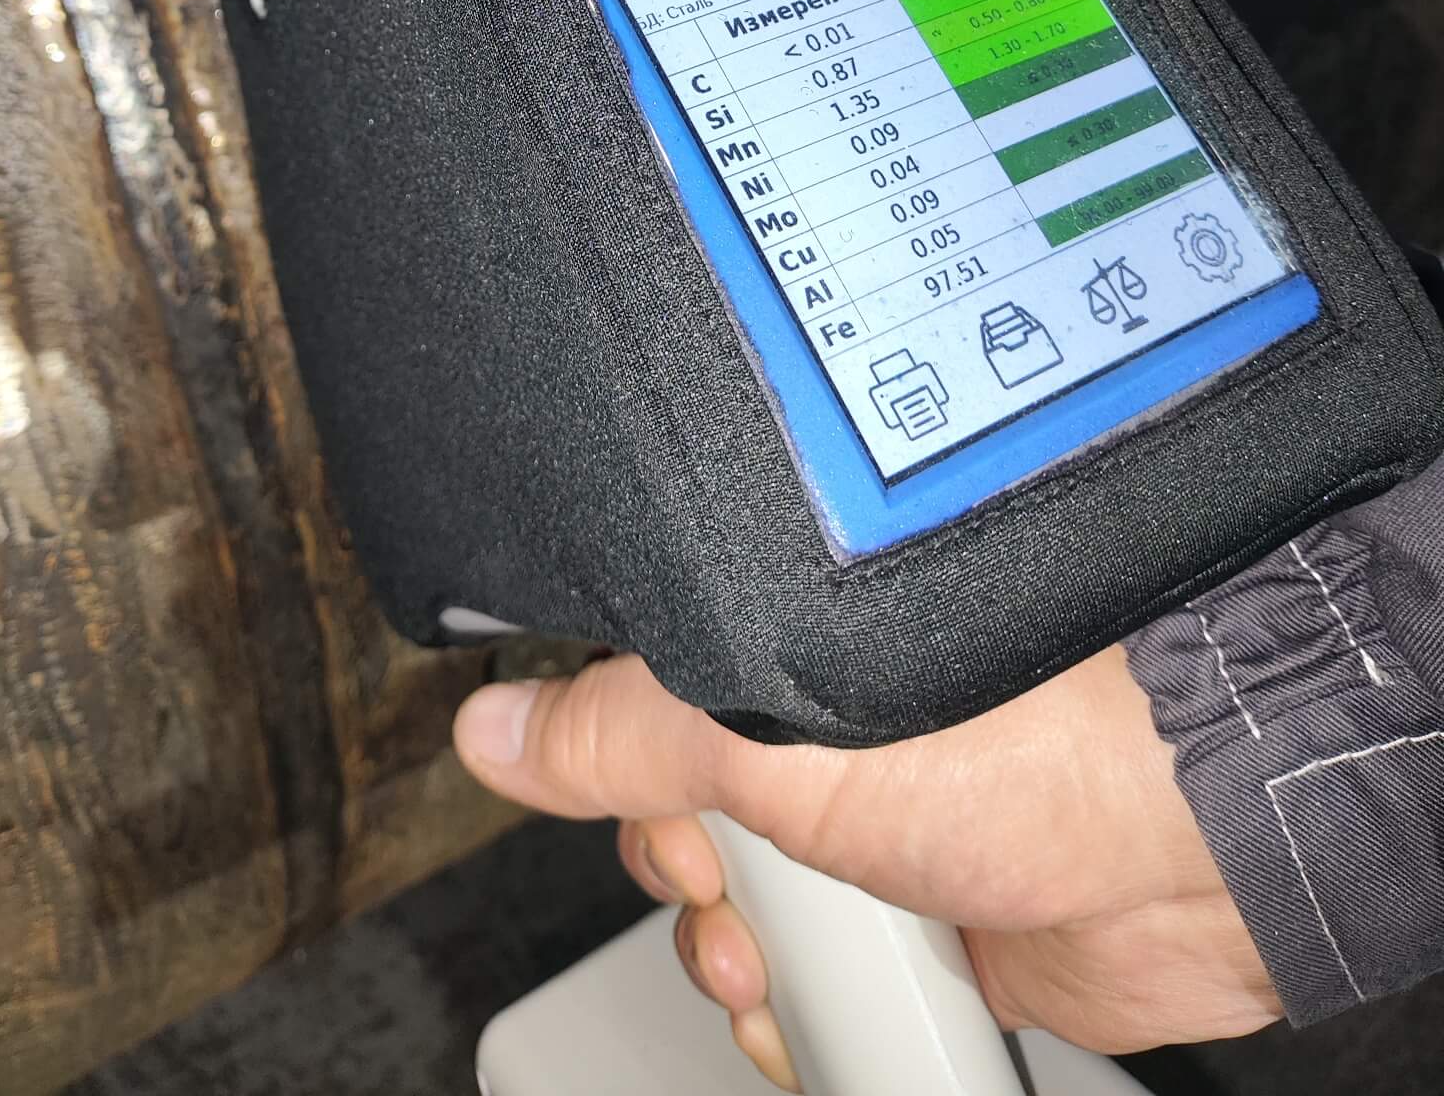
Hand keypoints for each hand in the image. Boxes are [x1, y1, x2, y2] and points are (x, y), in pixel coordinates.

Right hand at [453, 644, 1276, 1088]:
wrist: (1177, 847)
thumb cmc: (1009, 725)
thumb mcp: (764, 721)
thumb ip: (615, 729)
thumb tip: (490, 724)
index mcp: (778, 649)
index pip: (639, 706)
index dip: (617, 769)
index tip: (645, 796)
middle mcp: (827, 731)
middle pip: (681, 826)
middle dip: (689, 877)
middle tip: (745, 870)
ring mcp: (882, 832)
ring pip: (746, 921)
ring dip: (748, 959)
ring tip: (800, 950)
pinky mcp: (933, 927)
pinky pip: (825, 994)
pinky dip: (816, 1018)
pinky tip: (840, 1002)